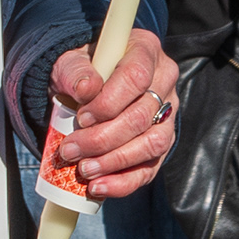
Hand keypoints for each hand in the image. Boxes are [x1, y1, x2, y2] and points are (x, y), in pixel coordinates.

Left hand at [50, 28, 177, 198]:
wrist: (85, 86)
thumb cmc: (81, 70)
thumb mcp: (70, 61)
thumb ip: (76, 71)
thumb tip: (86, 89)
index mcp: (145, 50)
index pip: (136, 77)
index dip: (108, 102)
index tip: (81, 118)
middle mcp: (164, 81)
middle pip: (142, 116)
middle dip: (103, 139)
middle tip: (70, 151)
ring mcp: (167, 114)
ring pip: (152, 144)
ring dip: (114, 162)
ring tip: (84, 170)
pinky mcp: (161, 143)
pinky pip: (150, 168)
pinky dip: (123, 183)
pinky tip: (98, 187)